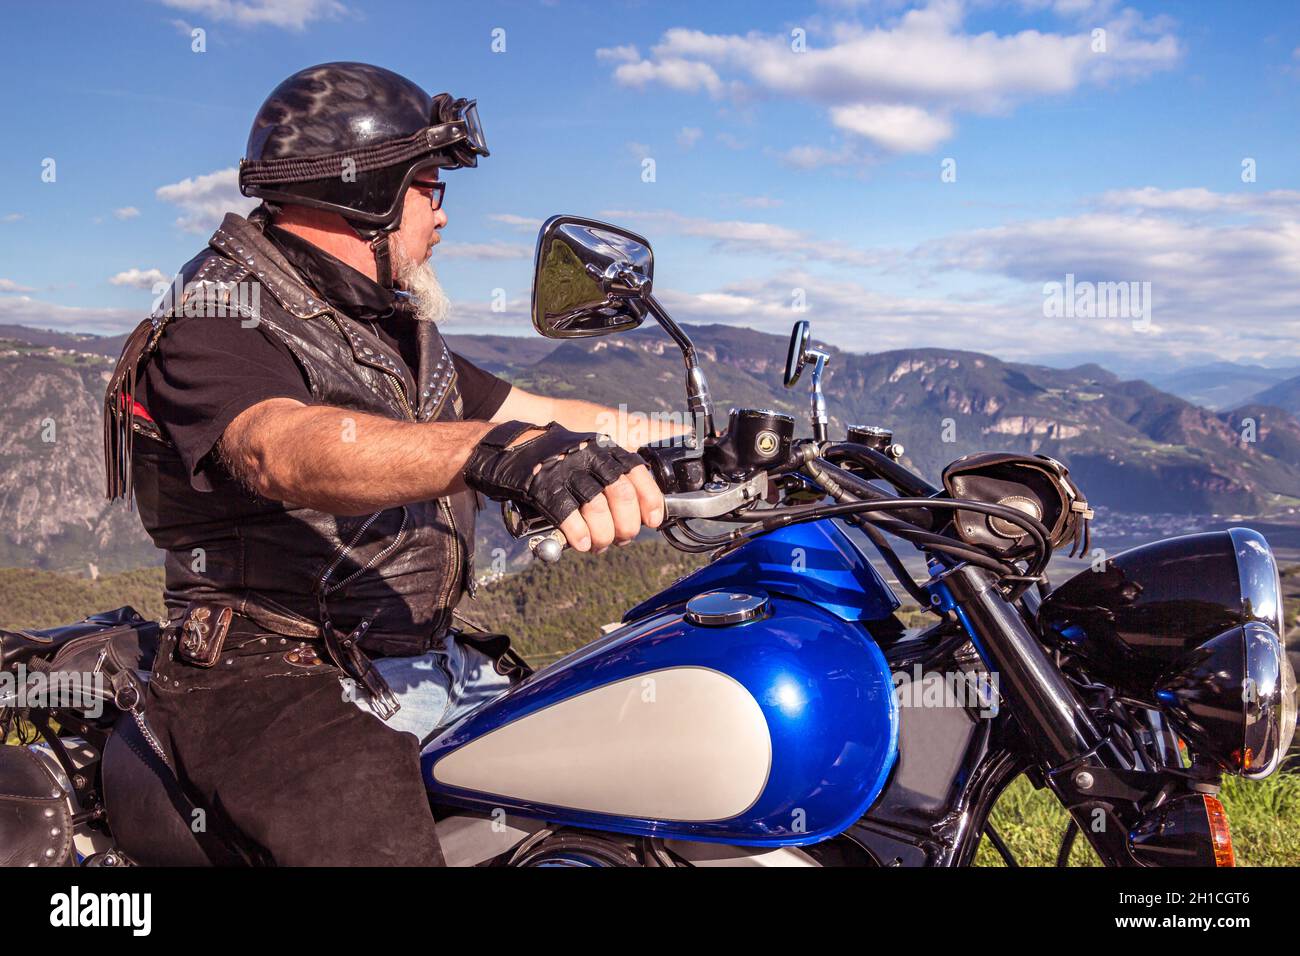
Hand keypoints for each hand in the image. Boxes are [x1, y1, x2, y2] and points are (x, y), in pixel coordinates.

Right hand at [465, 421, 665, 553]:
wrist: (506, 451)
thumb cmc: (551, 462)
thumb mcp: (586, 459)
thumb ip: (609, 479)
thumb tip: (636, 515)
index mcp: (602, 449)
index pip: (637, 473)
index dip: (650, 500)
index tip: (653, 520)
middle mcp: (587, 456)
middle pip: (622, 494)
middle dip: (627, 524)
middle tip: (622, 538)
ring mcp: (564, 469)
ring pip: (596, 506)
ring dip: (603, 534)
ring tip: (599, 545)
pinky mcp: (541, 485)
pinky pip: (566, 513)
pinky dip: (578, 532)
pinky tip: (581, 543)